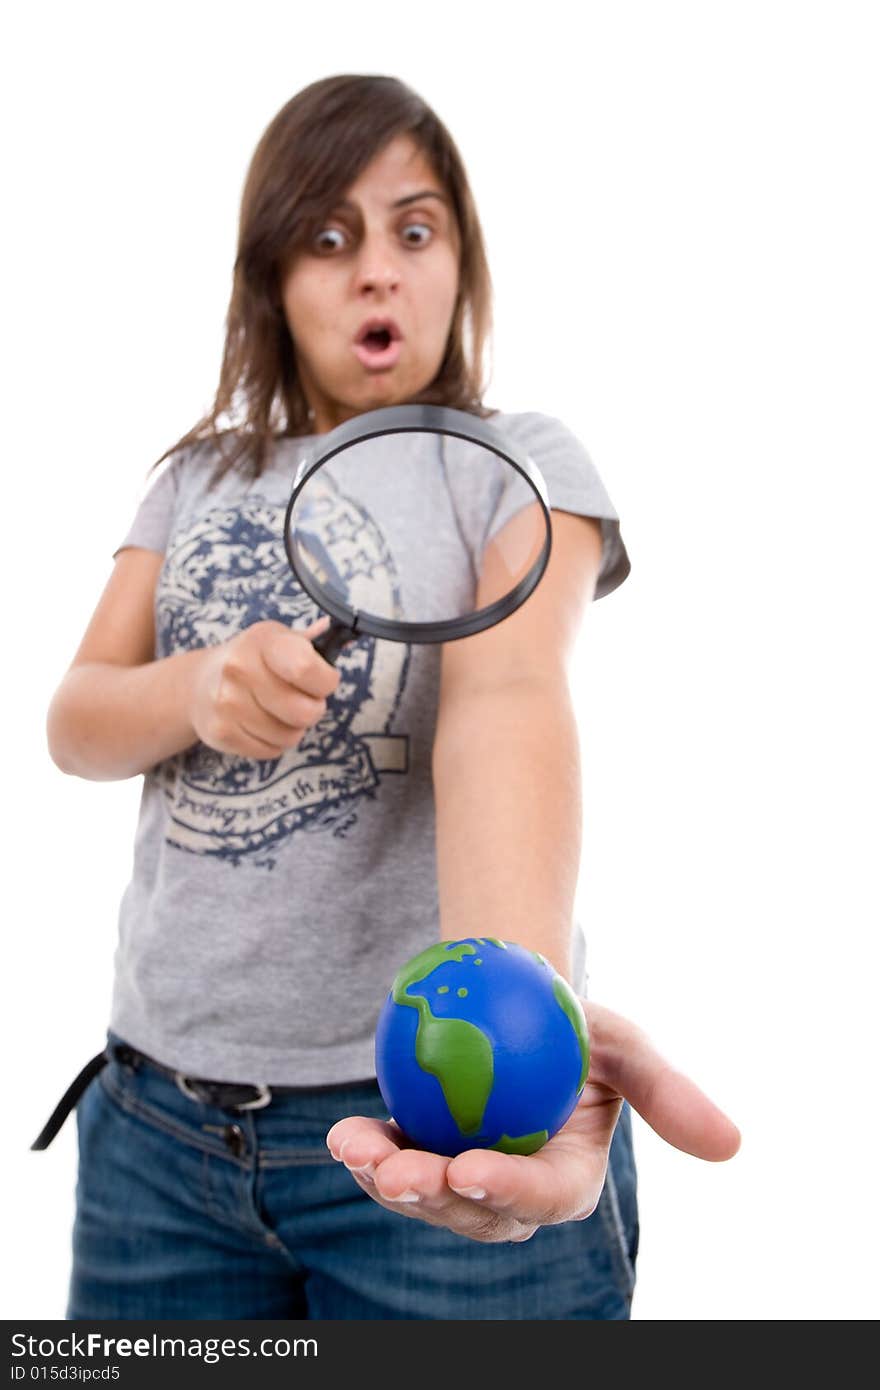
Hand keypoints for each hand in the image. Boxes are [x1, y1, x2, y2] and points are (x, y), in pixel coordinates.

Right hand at [189, 616, 339, 758]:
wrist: (199, 683)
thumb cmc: (253, 661)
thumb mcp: (279, 640)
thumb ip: (311, 641)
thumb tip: (340, 631)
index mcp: (262, 640)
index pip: (306, 668)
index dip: (326, 681)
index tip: (324, 680)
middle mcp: (240, 668)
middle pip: (304, 712)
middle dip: (311, 709)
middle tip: (298, 699)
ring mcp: (227, 702)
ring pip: (289, 736)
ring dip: (291, 729)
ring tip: (275, 711)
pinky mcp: (220, 732)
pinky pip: (270, 750)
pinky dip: (272, 743)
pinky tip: (259, 724)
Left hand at [326, 1000, 740, 1242]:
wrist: (519, 1002)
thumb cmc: (578, 1026)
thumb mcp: (625, 1046)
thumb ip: (669, 1095)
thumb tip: (733, 1146)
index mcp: (566, 1180)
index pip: (542, 1196)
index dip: (508, 1191)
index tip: (473, 1168)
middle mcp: (510, 1193)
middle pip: (473, 1213)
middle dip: (435, 1200)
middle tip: (400, 1172)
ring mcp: (459, 1179)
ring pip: (424, 1198)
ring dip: (388, 1181)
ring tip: (359, 1150)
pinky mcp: (420, 1155)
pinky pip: (391, 1162)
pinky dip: (366, 1151)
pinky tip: (344, 1136)